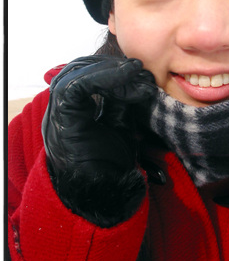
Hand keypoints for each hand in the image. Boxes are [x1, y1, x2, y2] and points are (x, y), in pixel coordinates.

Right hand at [42, 55, 156, 225]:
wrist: (107, 194)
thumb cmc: (113, 165)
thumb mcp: (121, 125)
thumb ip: (121, 103)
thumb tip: (134, 80)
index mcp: (74, 111)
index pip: (85, 76)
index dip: (111, 68)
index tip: (138, 70)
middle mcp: (62, 110)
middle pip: (78, 70)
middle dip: (111, 66)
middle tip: (138, 70)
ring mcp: (58, 115)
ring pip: (75, 74)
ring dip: (109, 70)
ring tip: (134, 73)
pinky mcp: (62, 120)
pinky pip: (75, 87)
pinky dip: (102, 77)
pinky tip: (125, 79)